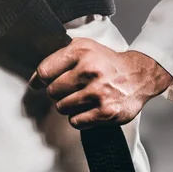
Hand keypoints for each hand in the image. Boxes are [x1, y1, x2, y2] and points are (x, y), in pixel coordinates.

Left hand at [30, 38, 172, 128]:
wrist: (139, 75)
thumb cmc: (106, 63)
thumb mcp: (83, 49)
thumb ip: (57, 60)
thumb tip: (33, 81)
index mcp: (81, 52)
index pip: (44, 71)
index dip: (41, 80)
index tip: (43, 82)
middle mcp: (89, 70)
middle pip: (52, 92)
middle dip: (58, 93)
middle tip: (73, 88)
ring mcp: (98, 92)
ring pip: (62, 108)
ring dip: (69, 106)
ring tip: (83, 97)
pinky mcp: (105, 112)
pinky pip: (75, 122)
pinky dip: (79, 118)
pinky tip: (89, 108)